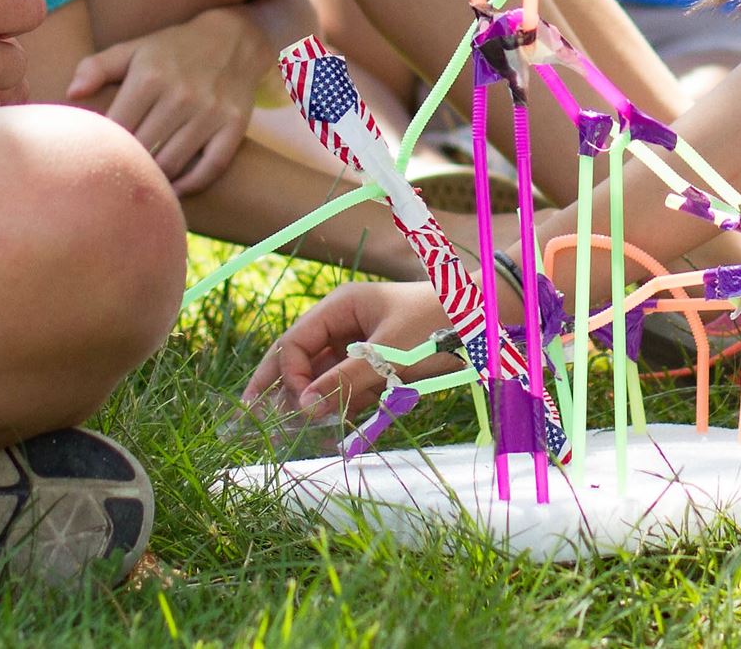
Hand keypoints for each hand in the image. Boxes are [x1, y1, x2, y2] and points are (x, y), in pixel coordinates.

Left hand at [67, 6, 267, 194]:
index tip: (95, 159)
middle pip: (142, 150)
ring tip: (141, 183)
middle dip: (126, 166)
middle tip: (114, 177)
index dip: (102, 149)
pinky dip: (191, 184)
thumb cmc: (173, 50)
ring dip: (155, 178)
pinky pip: (212, 166)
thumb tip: (71, 94)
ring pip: (173, 163)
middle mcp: (181, 95)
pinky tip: (175, 188)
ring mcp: (211, 111)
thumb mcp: (134, 50)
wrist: (234, 38)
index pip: (115, 129)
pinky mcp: (235, 124)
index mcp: (150, 77)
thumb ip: (96, 67)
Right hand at [243, 279, 450, 421]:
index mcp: (342, 307)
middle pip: (302, 360)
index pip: (295, 343)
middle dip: (283, 390)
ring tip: (298, 432)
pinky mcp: (380, 362)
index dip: (287, 376)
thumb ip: (346, 380)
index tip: (297, 407)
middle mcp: (346, 323)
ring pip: (324, 377)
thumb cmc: (438, 325)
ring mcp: (362, 343)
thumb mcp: (389, 353)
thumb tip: (303, 407)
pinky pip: (350, 386)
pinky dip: (343, 404)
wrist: (488, 319)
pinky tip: (336, 426)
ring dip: (316, 403)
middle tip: (252, 421)